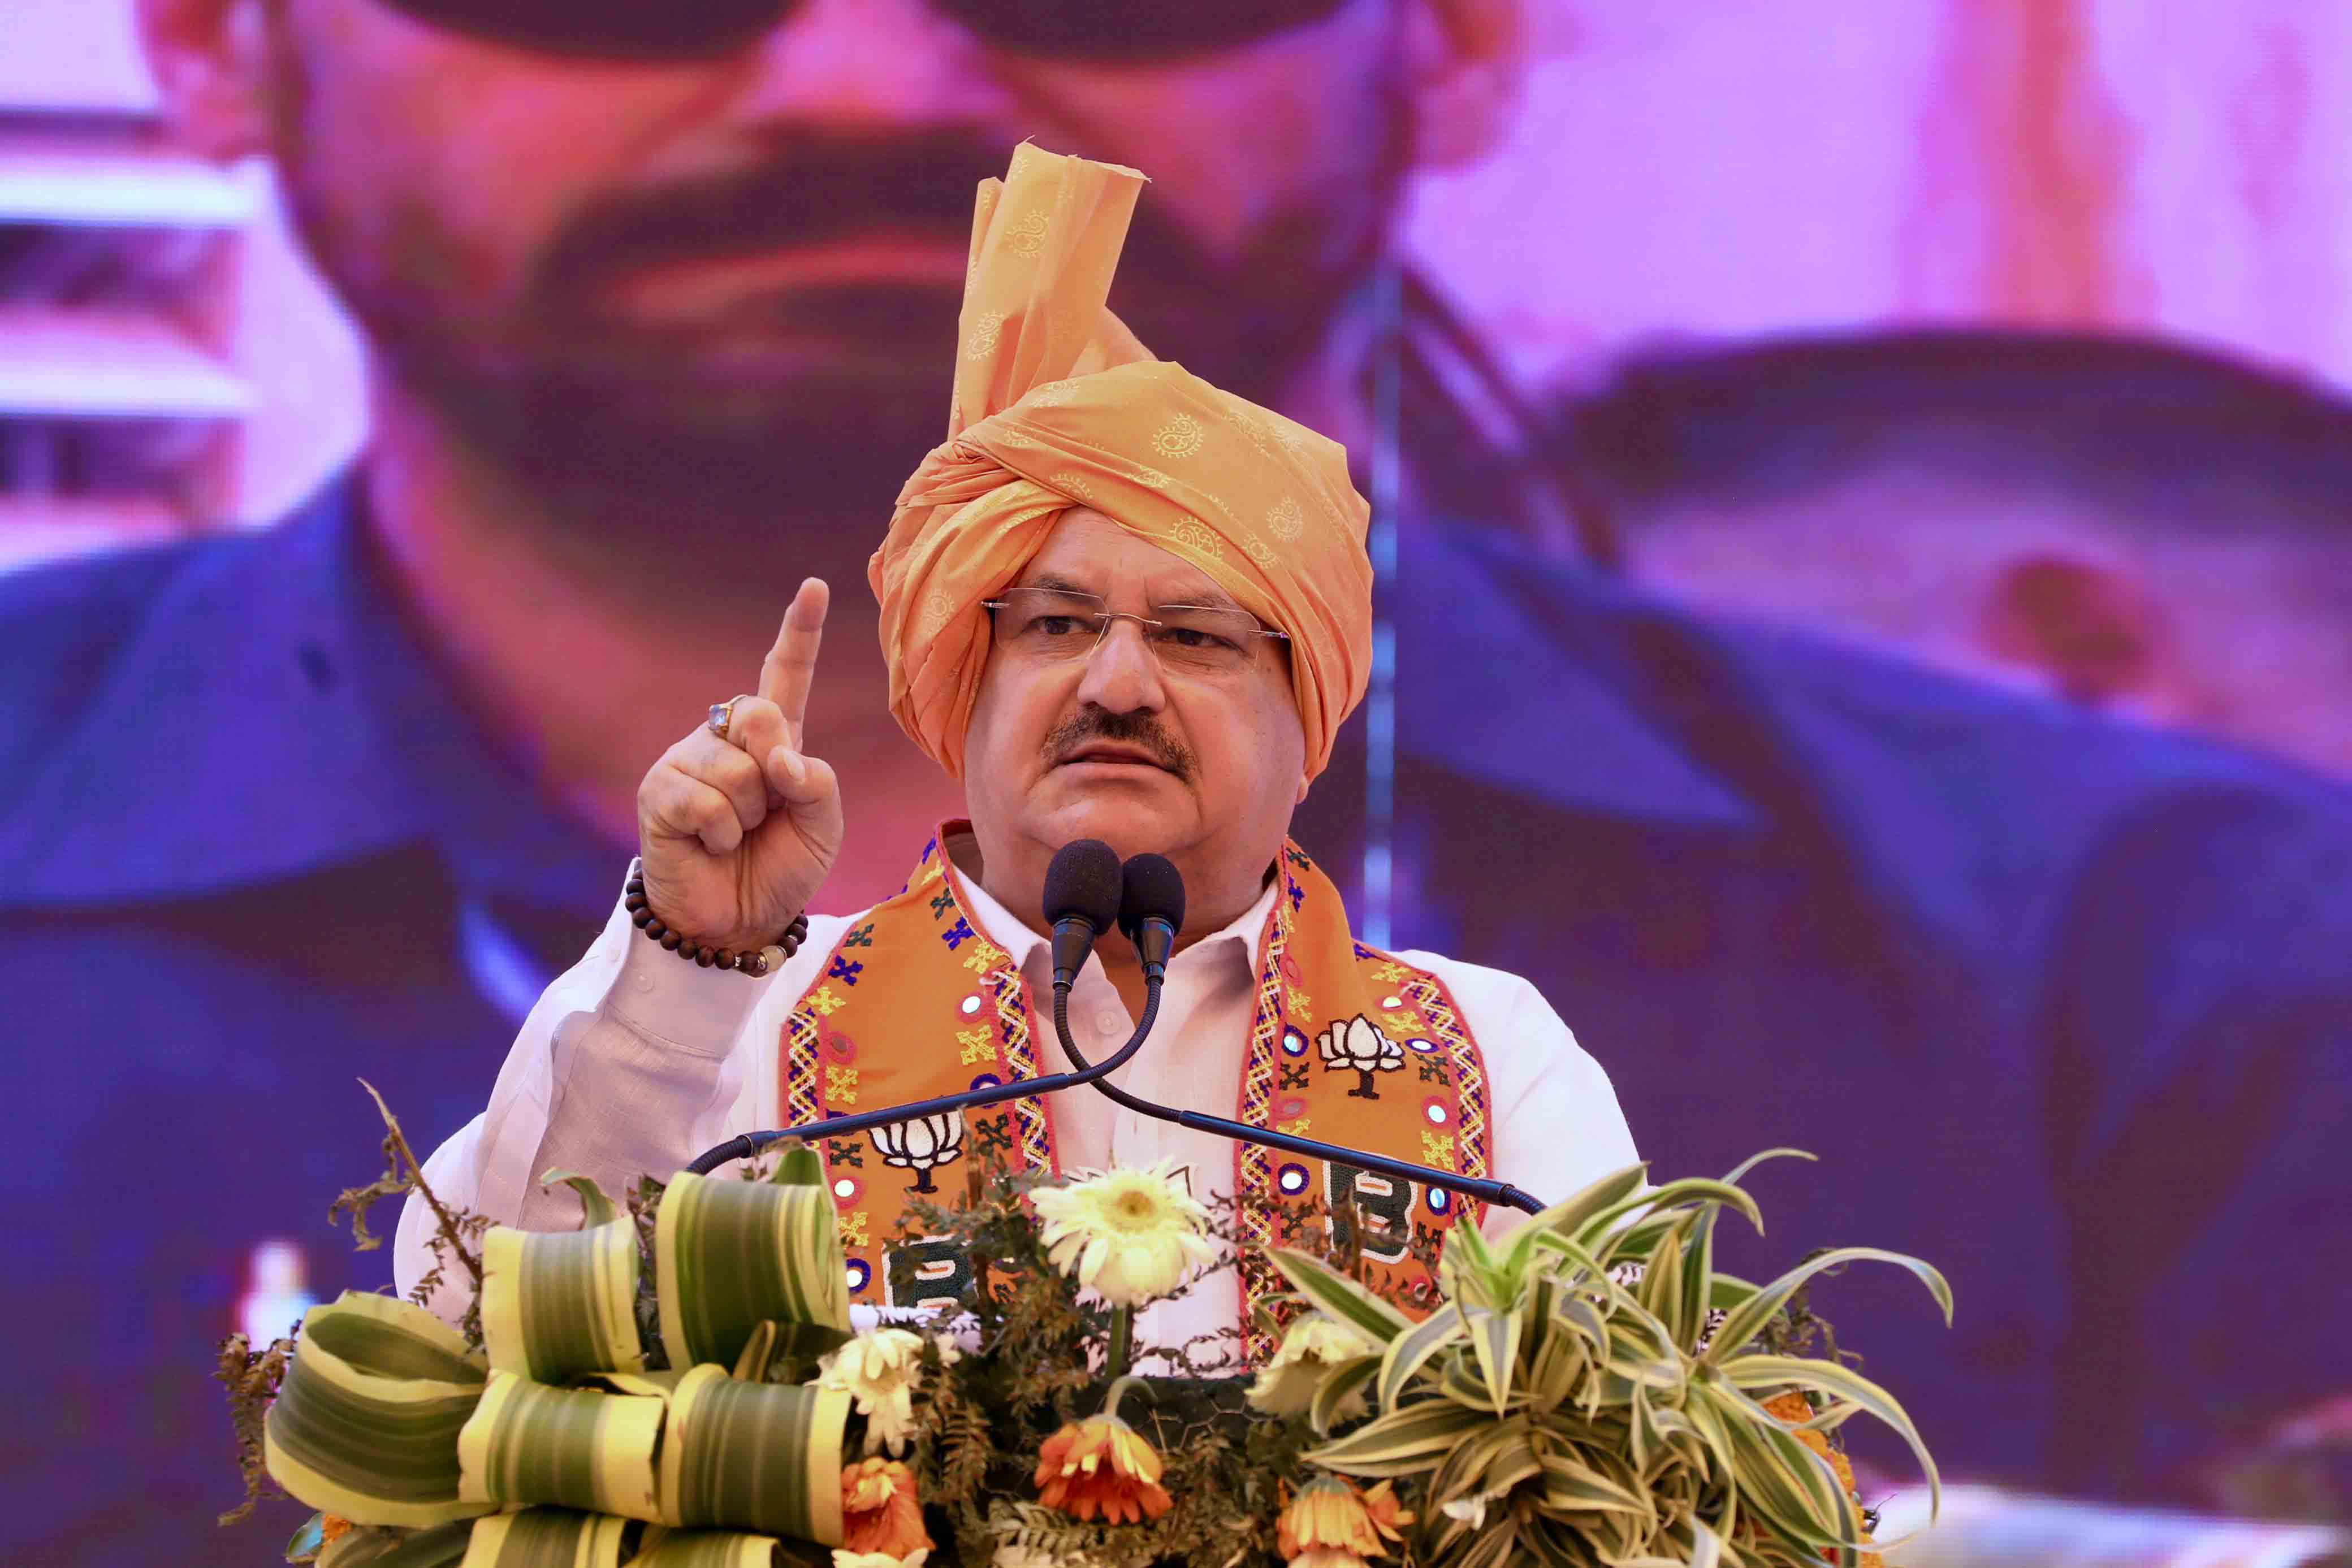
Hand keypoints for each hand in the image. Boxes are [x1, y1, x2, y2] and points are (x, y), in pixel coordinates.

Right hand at [636, 578, 844, 951]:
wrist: (739, 922)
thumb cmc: (782, 868)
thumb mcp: (823, 827)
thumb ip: (818, 783)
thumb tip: (779, 755)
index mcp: (773, 740)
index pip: (784, 676)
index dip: (798, 632)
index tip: (813, 586)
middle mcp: (725, 739)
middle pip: (759, 713)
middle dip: (775, 769)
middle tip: (767, 814)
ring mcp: (687, 760)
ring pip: (737, 770)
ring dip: (749, 817)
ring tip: (736, 838)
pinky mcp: (658, 791)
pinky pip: (704, 801)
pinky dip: (720, 834)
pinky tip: (710, 847)